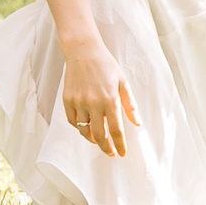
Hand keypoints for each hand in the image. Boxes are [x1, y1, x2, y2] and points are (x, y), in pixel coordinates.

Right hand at [59, 39, 139, 157]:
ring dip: (92, 139)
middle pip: (99, 135)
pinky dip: (79, 127)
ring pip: (84, 130)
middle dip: (106, 148)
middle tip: (110, 153)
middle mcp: (94, 103)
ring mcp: (79, 101)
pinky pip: (72, 120)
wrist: (83, 51)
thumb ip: (130, 105)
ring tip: (98, 141)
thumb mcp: (123, 83)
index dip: (120, 145)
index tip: (122, 153)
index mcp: (110, 99)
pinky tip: (86, 127)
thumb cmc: (106, 65)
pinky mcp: (67, 99)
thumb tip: (137, 123)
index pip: (116, 130)